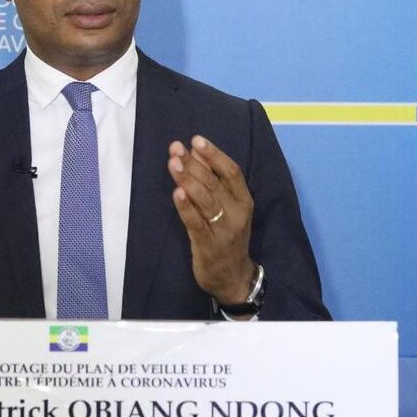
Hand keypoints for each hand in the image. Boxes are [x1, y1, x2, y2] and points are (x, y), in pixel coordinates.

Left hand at [168, 135, 256, 305]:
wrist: (232, 276)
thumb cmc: (227, 236)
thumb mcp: (229, 209)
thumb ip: (214, 183)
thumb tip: (196, 153)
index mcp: (244, 200)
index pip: (231, 172)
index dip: (214, 155)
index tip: (196, 140)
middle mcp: (237, 213)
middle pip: (214, 183)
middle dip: (193, 164)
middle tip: (176, 149)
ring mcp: (223, 230)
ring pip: (205, 200)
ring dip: (187, 179)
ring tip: (173, 163)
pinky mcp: (208, 245)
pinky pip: (196, 223)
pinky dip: (186, 207)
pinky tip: (176, 193)